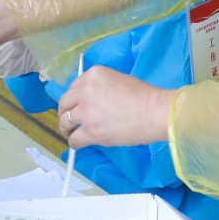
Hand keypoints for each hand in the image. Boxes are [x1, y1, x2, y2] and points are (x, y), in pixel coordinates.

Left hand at [56, 67, 175, 148]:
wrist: (153, 112)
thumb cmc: (144, 96)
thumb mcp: (117, 79)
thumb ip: (100, 86)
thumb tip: (91, 100)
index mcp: (93, 75)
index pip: (74, 86)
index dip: (74, 98)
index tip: (76, 106)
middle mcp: (85, 90)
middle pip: (65, 102)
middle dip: (65, 112)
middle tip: (69, 120)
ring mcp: (86, 111)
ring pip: (65, 121)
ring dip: (66, 128)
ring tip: (70, 133)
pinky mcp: (91, 130)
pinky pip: (74, 138)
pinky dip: (73, 143)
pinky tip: (77, 144)